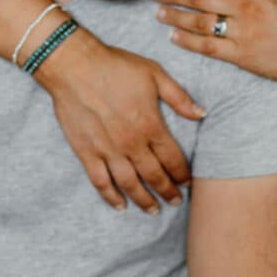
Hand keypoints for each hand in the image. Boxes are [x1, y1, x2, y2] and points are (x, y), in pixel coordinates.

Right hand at [35, 28, 204, 212]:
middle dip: (167, 191)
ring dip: (144, 200)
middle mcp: (131, 143)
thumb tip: (201, 113)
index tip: (187, 183)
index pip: (173, 159)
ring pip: (130, 184)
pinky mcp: (86, 152)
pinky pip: (101, 182)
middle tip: (175, 202)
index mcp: (150, 125)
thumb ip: (179, 97)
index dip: (182, 174)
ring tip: (153, 210)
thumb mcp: (154, 74)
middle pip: (154, 176)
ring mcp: (108, 150)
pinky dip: (111, 197)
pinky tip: (120, 206)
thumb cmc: (115, 66)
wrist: (74, 65)